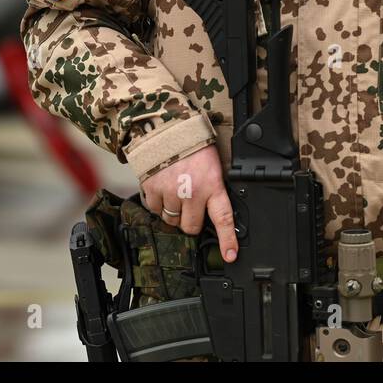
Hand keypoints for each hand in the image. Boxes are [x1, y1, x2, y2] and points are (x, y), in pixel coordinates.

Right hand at [140, 146, 237, 262]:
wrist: (166, 126)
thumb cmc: (192, 144)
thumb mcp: (212, 165)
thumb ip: (213, 189)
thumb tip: (212, 211)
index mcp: (212, 184)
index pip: (223, 218)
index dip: (227, 240)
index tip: (230, 255)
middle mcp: (192, 191)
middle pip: (190, 227)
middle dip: (190, 221)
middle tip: (190, 205)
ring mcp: (170, 191)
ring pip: (170, 220)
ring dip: (172, 212)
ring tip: (175, 191)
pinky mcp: (152, 189)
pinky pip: (153, 210)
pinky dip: (157, 203)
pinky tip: (162, 187)